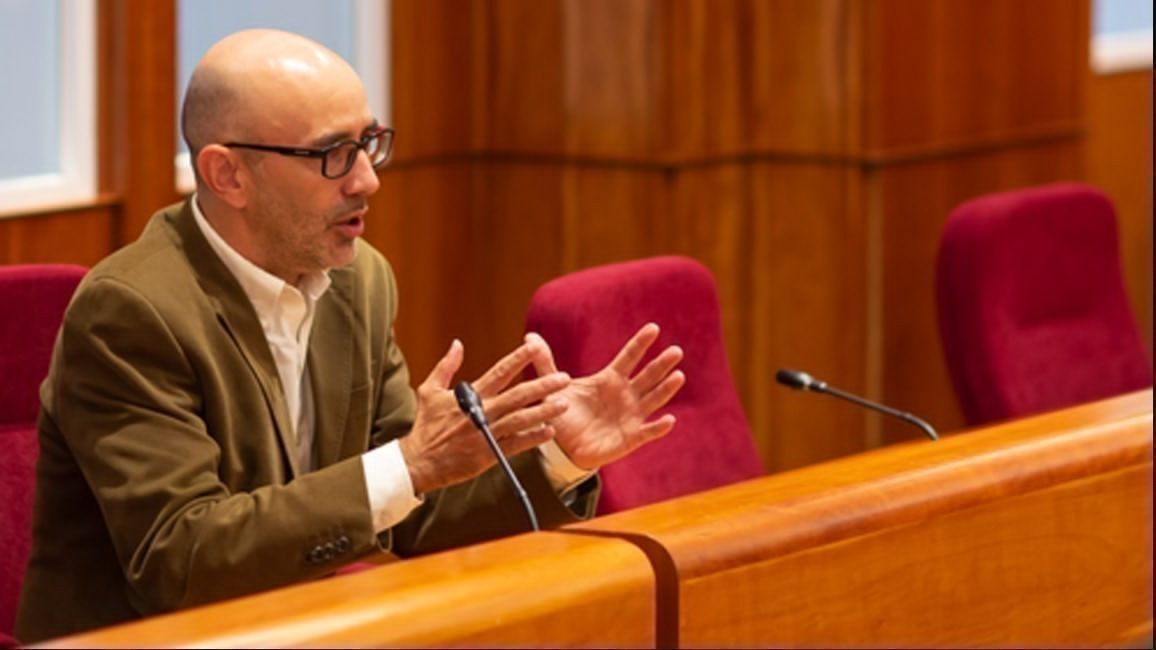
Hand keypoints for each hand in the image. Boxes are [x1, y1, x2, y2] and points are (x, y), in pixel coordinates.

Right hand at [399, 337, 570, 494]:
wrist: (419, 462)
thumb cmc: (425, 426)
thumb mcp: (430, 390)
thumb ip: (446, 366)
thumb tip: (457, 344)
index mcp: (470, 396)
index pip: (499, 372)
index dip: (518, 358)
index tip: (536, 347)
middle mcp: (482, 413)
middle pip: (517, 396)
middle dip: (542, 385)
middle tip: (564, 378)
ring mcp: (487, 434)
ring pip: (520, 420)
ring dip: (543, 412)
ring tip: (563, 404)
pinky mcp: (489, 455)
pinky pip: (515, 445)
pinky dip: (533, 439)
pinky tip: (549, 432)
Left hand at [528, 323, 684, 469]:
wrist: (563, 447)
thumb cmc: (564, 414)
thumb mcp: (553, 387)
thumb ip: (544, 363)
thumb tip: (529, 337)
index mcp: (609, 379)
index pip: (628, 357)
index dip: (640, 344)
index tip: (653, 328)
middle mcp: (625, 395)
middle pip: (647, 376)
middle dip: (661, 364)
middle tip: (676, 351)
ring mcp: (630, 415)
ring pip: (653, 399)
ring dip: (666, 389)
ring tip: (678, 376)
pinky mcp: (630, 437)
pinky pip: (646, 431)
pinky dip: (658, 427)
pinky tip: (668, 420)